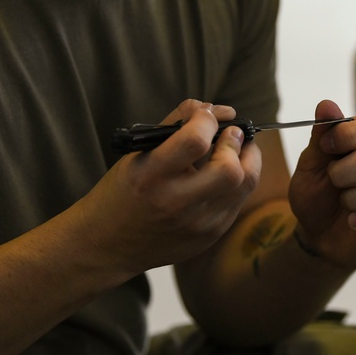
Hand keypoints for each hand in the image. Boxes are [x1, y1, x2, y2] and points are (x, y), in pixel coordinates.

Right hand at [76, 100, 260, 275]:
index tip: (206, 116)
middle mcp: (174, 204)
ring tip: (237, 148)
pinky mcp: (209, 236)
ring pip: (244, 185)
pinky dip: (239, 182)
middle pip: (229, 170)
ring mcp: (196, 225)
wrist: (108, 245)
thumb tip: (217, 108)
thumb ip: (176, 124)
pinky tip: (225, 174)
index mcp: (149, 177)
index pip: (194, 141)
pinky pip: (239, 202)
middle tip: (231, 133)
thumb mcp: (138, 153)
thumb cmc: (125, 190)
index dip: (207, 120)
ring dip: (247, 159)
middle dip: (237, 143)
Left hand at [287, 100, 355, 268]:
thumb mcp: (309, 164)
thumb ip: (320, 135)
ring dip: (353, 199)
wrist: (315, 233)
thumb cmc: (315, 193)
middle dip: (344, 173)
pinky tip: (354, 223)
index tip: (326, 147)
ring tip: (343, 204)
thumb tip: (327, 105)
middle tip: (332, 181)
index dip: (349, 135)